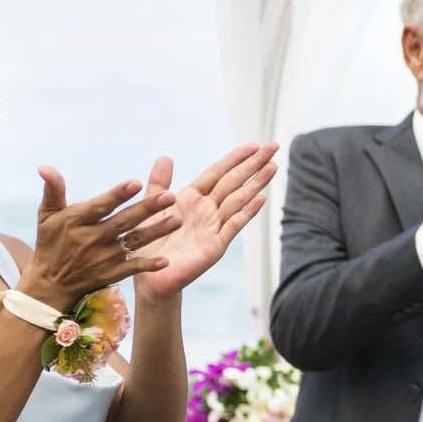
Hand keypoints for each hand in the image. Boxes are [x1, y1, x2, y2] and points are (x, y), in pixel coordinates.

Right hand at [18, 168, 180, 308]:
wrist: (50, 284)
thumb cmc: (51, 243)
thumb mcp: (47, 215)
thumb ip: (53, 190)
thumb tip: (45, 167)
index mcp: (76, 221)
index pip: (100, 206)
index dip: (117, 195)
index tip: (136, 183)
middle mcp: (91, 239)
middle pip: (123, 222)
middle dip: (147, 209)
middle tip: (170, 196)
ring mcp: (103, 257)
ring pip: (133, 242)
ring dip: (155, 232)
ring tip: (176, 221)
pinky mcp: (111, 273)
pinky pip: (132, 268)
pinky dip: (147, 265)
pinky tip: (165, 260)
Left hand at [132, 144, 277, 299]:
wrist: (149, 276)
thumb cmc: (148, 243)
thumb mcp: (150, 207)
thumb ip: (160, 183)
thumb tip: (166, 157)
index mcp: (192, 198)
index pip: (218, 173)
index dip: (235, 159)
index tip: (254, 145)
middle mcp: (207, 210)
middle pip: (234, 182)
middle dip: (253, 164)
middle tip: (273, 147)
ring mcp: (214, 227)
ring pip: (239, 199)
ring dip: (256, 183)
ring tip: (273, 167)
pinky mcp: (216, 245)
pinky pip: (233, 225)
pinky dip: (247, 212)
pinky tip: (261, 198)